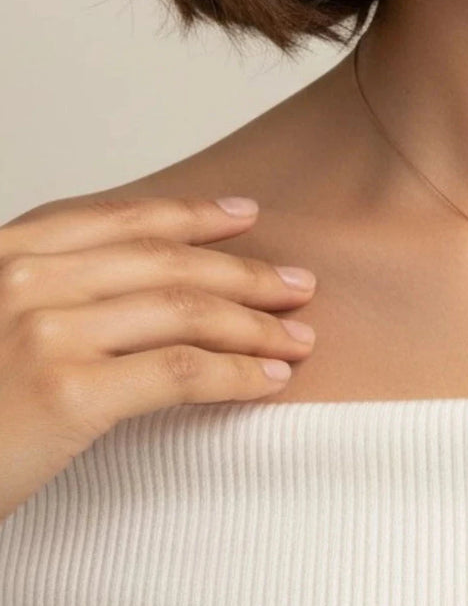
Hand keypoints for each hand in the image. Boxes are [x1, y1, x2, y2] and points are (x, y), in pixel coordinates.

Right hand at [0, 195, 316, 522]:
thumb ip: (53, 289)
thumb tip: (146, 282)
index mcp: (6, 253)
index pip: (119, 220)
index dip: (191, 214)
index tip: (245, 215)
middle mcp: (24, 278)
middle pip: (167, 263)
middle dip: (245, 274)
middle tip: (298, 284)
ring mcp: (45, 331)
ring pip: (185, 312)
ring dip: (256, 324)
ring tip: (300, 335)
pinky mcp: (69, 390)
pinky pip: (183, 371)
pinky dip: (238, 373)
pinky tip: (270, 378)